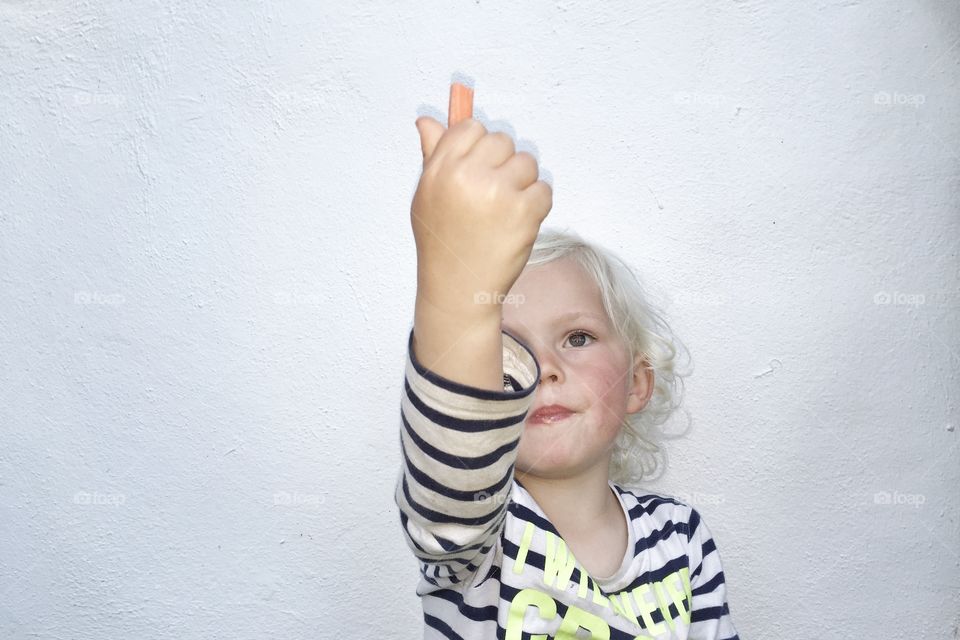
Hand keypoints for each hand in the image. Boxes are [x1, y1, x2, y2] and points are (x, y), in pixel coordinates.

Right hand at [411, 115, 552, 318]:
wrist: (458, 289)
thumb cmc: (442, 242)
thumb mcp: (426, 196)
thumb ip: (432, 155)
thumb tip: (427, 121)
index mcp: (441, 169)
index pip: (471, 127)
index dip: (479, 147)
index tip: (479, 167)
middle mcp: (468, 176)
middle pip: (502, 141)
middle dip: (503, 164)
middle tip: (493, 194)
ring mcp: (498, 192)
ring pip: (527, 162)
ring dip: (523, 183)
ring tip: (505, 209)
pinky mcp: (524, 211)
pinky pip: (544, 189)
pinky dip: (537, 204)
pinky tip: (518, 222)